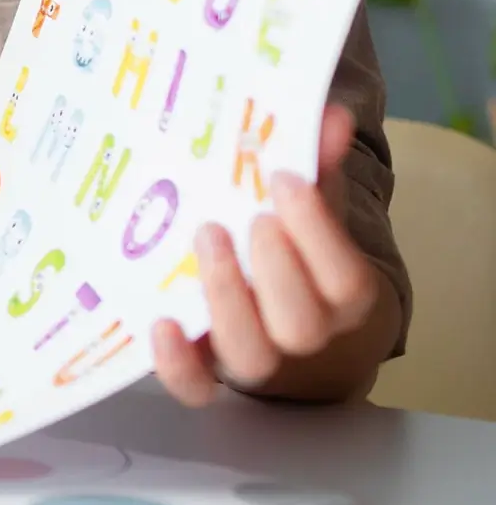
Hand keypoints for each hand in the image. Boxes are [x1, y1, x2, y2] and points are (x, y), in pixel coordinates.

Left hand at [152, 104, 385, 404]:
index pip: (344, 277)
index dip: (317, 231)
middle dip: (274, 267)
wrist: (298, 335)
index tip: (285, 181)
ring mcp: (256, 360)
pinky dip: (178, 365)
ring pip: (250, 355)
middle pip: (299, 322)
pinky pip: (197, 387)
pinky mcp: (210, 373)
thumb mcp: (315, 218)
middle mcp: (306, 338)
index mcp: (345, 299)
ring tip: (206, 238)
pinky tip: (160, 323)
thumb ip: (319, 170)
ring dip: (227, 298)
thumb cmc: (303, 262)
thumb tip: (330, 117)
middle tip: (249, 216)